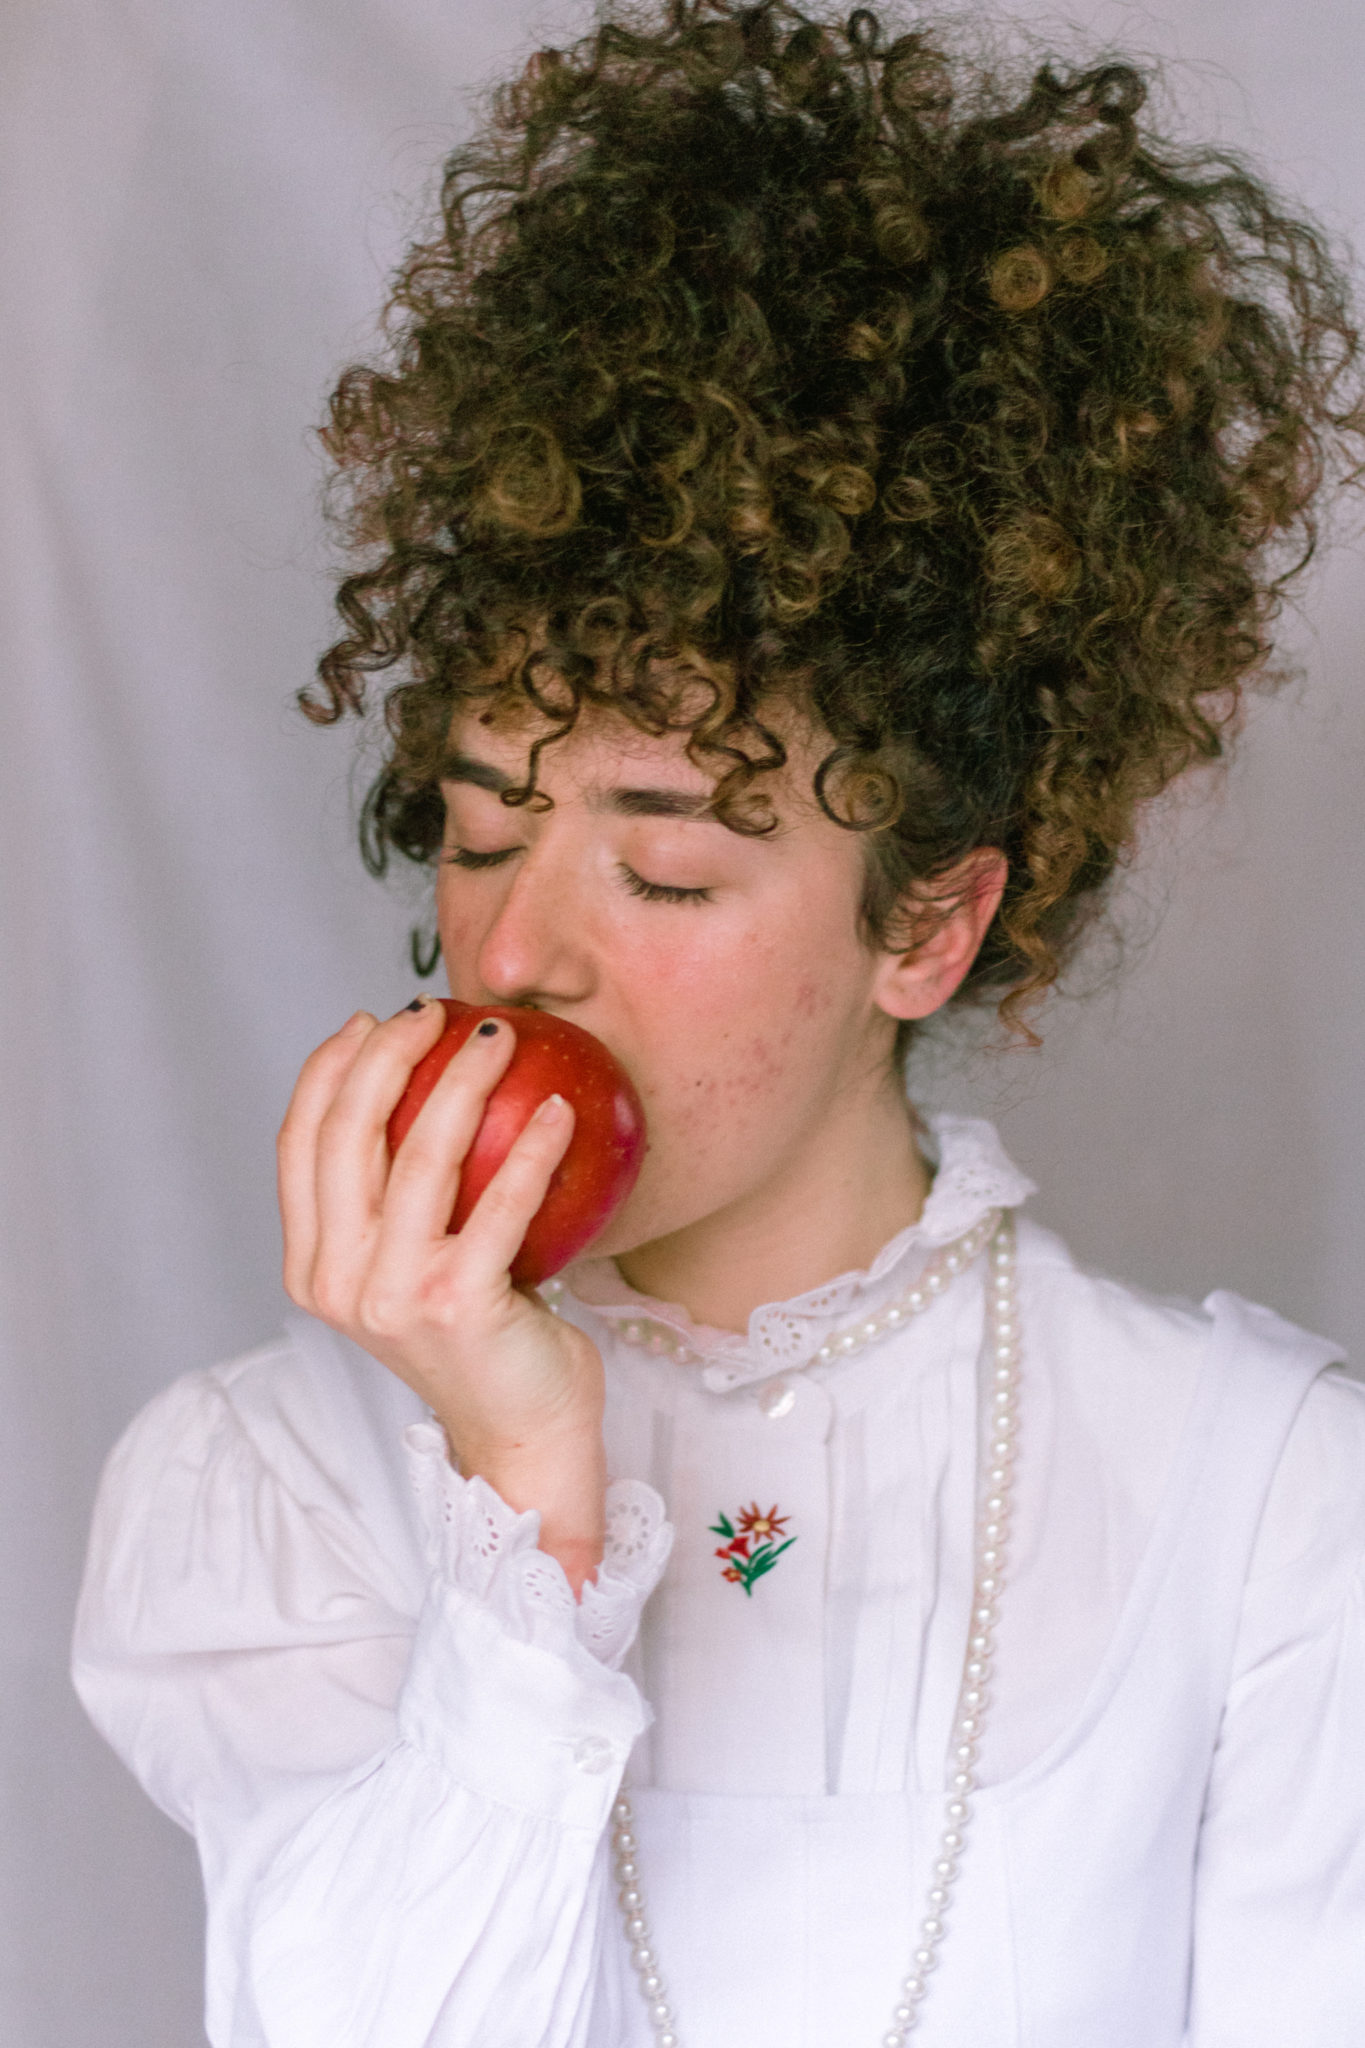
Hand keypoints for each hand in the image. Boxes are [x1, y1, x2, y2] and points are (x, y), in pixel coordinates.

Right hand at [277, 999, 607, 1590]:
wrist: (522, 1436)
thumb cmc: (481, 1338)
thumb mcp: (414, 1267)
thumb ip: (398, 1200)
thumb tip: (418, 1079)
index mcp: (312, 1269)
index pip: (301, 1145)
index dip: (329, 1070)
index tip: (369, 1020)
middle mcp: (339, 1283)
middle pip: (348, 1136)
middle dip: (386, 1055)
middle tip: (433, 1011)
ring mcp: (394, 1296)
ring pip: (420, 1157)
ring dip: (462, 1082)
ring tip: (497, 1037)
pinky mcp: (460, 1305)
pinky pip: (502, 1203)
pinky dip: (535, 1148)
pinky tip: (561, 1108)